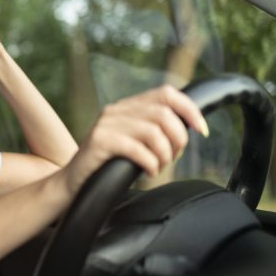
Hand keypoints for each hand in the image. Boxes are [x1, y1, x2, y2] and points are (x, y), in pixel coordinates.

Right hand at [59, 85, 208, 196]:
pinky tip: (148, 171)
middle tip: (172, 158)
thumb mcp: (134, 141)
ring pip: (153, 131)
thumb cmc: (109, 165)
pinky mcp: (99, 141)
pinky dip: (150, 163)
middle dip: (178, 139)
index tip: (201, 131)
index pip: (166, 93)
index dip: (189, 109)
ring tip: (159, 166)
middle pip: (164, 114)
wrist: (74, 182)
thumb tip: (189, 127)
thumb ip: (154, 129)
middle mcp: (116, 110)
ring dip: (164, 154)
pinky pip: (137, 149)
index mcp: (127, 106)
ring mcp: (106, 124)